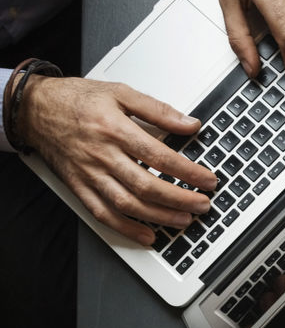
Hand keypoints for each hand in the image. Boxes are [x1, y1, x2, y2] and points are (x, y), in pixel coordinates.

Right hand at [16, 76, 215, 244]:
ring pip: (127, 204)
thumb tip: (190, 124)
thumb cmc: (77, 99)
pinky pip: (103, 214)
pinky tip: (148, 235)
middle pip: (146, 185)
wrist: (35, 109)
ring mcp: (89, 174)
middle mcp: (102, 154)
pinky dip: (126, 228)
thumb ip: (157, 109)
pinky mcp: (79, 187)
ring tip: (183, 220)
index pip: (160, 156)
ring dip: (158, 216)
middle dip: (179, 199)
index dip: (188, 172)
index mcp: (114, 128)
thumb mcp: (120, 92)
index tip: (207, 180)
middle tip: (202, 204)